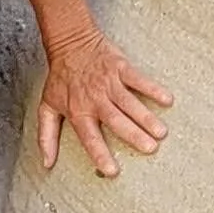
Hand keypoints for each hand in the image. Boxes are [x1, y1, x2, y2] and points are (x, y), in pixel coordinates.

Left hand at [37, 26, 172, 178]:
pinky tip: (167, 99)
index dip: (100, 154)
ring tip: (161, 132)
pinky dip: (152, 89)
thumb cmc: (60, 78)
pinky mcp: (120, 68)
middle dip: (133, 135)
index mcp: (78, 111)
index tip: (113, 171)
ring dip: (146, 117)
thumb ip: (47, 137)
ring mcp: (109, 83)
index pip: (89, 138)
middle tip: (149, 148)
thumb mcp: (47, 107)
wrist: (69, 42)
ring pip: (130, 103)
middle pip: (116, 121)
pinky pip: (139, 80)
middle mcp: (95, 99)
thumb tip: (46, 163)